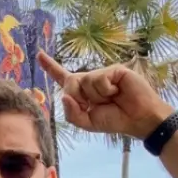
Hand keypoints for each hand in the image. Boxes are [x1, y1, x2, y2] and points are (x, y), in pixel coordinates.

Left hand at [37, 51, 173, 138]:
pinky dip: (106, 90)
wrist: (139, 119)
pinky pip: (99, 79)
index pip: (63, 77)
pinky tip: (118, 92)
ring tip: (112, 98)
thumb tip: (64, 97)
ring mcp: (102, 73)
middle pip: (69, 83)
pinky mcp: (114, 70)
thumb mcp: (88, 123)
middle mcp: (90, 80)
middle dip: (79, 97)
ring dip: (97, 96)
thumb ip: (72, 114)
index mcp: (82, 92)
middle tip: (97, 104)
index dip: (50, 66)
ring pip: (84, 82)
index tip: (39, 54)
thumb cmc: (115, 120)